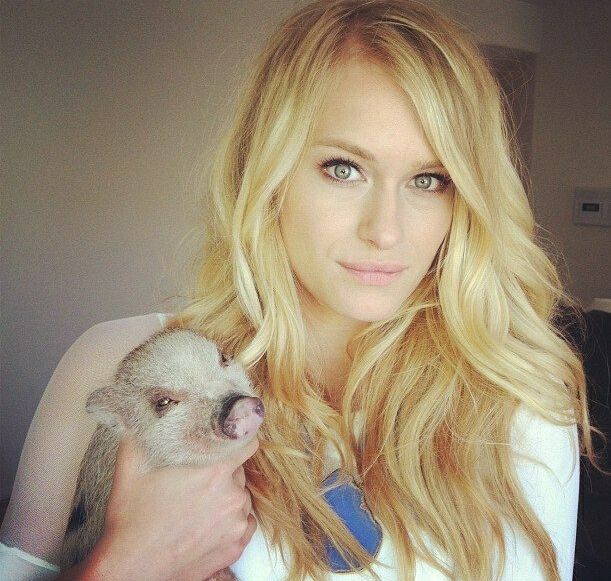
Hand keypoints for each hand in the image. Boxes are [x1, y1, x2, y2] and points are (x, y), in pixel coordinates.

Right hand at [87, 435, 258, 580]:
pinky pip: (244, 523)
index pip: (248, 440)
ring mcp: (236, 522)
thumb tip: (146, 402)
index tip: (232, 437)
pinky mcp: (235, 546)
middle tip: (199, 477)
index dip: (239, 436)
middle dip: (224, 470)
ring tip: (198, 504)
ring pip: (241, 497)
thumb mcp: (132, 464)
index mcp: (215, 469)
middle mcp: (232, 494)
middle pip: (240, 470)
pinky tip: (207, 522)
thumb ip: (143, 428)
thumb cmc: (131, 518)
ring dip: (227, 496)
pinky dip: (231, 520)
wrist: (130, 569)